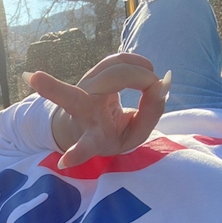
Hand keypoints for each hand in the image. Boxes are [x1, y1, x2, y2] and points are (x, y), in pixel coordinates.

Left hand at [25, 53, 170, 168]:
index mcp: (91, 134)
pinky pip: (118, 60)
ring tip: (153, 83)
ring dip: (142, 69)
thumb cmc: (112, 134)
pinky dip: (139, 63)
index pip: (84, 144)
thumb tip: (161, 84)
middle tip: (157, 91)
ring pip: (114, 64)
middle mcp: (82, 107)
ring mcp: (85, 86)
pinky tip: (148, 70)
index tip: (60, 162)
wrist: (90, 125)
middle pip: (113, 79)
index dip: (76, 153)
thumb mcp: (134, 136)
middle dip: (140, 79)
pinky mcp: (92, 73)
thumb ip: (150, 114)